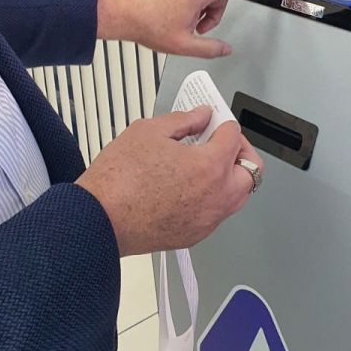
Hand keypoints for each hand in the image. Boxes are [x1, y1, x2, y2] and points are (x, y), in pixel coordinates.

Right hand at [76, 106, 264, 255]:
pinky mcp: (195, 235)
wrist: (99, 219)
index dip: (223, 123)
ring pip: (237, 195)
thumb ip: (183, 120)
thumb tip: (200, 116)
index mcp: (209, 166)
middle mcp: (216, 196)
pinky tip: (190, 186)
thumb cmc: (118, 180)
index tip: (213, 120)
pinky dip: (213, 197)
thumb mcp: (148, 131)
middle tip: (220, 141)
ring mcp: (208, 219)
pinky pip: (217, 212)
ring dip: (230, 176)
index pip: (234, 136)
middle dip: (240, 151)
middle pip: (251, 170)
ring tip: (205, 163)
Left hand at [97, 0, 270, 58]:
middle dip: (210, 14)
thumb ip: (209, 48)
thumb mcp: (184, 45)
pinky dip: (185, 1)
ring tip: (178, 21)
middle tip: (194, 29)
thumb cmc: (150, 26)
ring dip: (196, 8)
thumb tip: (225, 49)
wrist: (125, 13)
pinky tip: (170, 12)